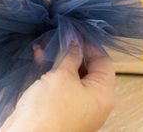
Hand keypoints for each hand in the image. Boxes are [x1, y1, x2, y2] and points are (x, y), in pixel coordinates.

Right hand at [0, 43, 114, 131]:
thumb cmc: (50, 108)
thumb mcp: (63, 76)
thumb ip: (71, 56)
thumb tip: (74, 42)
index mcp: (102, 94)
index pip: (103, 61)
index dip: (90, 45)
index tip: (76, 34)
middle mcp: (93, 99)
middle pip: (87, 67)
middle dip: (71, 50)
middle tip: (59, 37)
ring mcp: (76, 103)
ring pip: (71, 73)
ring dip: (58, 58)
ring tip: (45, 44)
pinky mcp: (61, 104)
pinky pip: (61, 82)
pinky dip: (51, 69)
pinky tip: (39, 56)